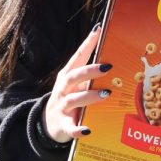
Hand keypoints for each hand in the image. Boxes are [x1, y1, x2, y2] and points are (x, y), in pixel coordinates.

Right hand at [42, 24, 110, 143]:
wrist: (47, 124)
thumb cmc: (68, 98)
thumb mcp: (75, 85)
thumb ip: (89, 75)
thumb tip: (113, 59)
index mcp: (67, 76)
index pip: (77, 57)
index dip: (87, 44)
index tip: (99, 30)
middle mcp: (63, 89)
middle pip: (74, 76)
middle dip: (90, 71)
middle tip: (108, 67)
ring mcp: (62, 107)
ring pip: (74, 99)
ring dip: (90, 96)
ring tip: (106, 94)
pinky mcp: (63, 125)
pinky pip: (70, 127)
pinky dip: (78, 129)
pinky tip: (87, 130)